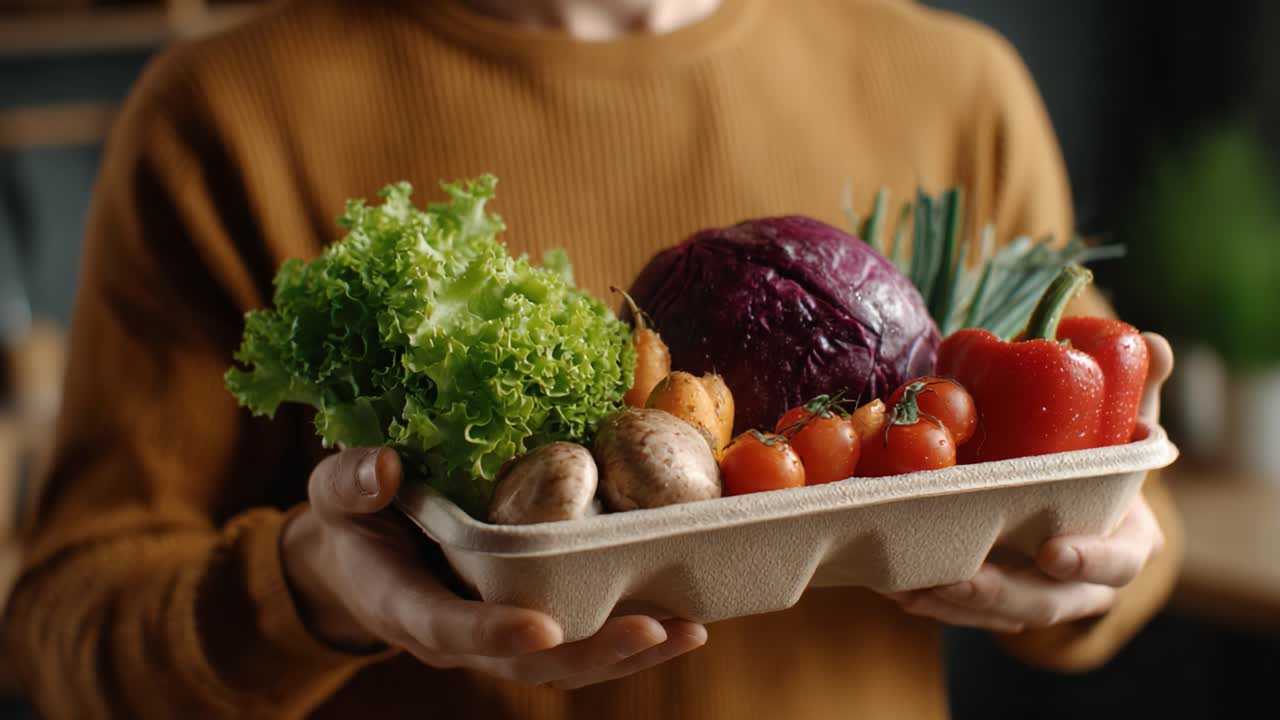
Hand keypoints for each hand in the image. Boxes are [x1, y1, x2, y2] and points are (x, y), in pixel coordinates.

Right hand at [281, 447, 706, 688]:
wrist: (359, 560)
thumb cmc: (350, 522)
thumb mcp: (333, 495)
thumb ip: (350, 484)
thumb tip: (384, 469)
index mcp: (404, 604)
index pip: (447, 628)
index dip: (492, 633)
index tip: (540, 629)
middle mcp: (458, 634)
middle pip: (529, 663)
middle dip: (592, 652)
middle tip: (654, 630)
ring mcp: (497, 635)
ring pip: (565, 663)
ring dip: (627, 652)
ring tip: (689, 630)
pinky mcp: (528, 621)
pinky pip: (580, 640)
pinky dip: (628, 633)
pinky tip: (683, 615)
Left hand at [890, 333, 1173, 632]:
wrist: (1074, 499)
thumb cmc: (1102, 460)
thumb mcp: (1124, 425)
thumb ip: (1141, 388)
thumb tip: (1157, 342)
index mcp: (1127, 544)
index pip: (1118, 563)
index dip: (1091, 560)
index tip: (1052, 550)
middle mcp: (1084, 584)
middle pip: (1045, 604)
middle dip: (999, 595)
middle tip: (957, 580)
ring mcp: (1036, 598)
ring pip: (996, 614)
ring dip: (952, 606)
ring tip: (909, 589)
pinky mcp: (996, 603)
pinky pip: (964, 612)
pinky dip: (932, 603)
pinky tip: (896, 589)